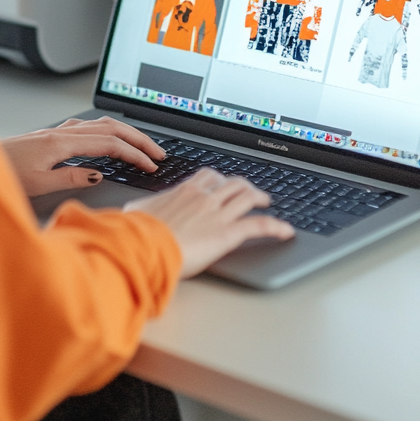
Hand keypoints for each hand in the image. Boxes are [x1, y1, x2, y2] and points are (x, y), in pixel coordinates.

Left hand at [2, 117, 165, 197]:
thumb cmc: (1, 174)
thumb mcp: (38, 184)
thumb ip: (70, 178)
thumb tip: (99, 173)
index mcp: (60, 142)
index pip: (109, 144)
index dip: (134, 154)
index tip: (151, 166)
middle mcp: (60, 132)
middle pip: (110, 127)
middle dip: (138, 138)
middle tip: (158, 152)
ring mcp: (55, 132)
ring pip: (100, 124)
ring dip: (124, 133)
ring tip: (140, 146)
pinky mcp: (50, 136)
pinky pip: (87, 128)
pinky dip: (105, 132)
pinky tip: (106, 141)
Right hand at [125, 169, 294, 277]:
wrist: (144, 243)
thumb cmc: (138, 230)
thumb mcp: (137, 210)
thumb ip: (145, 207)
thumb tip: (134, 210)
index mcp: (185, 189)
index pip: (209, 176)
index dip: (220, 179)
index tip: (223, 183)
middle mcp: (205, 197)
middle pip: (232, 183)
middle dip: (244, 186)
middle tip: (251, 192)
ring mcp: (218, 213)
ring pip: (247, 197)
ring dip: (260, 198)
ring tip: (266, 203)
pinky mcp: (228, 233)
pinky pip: (258, 225)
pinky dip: (275, 226)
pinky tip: (284, 230)